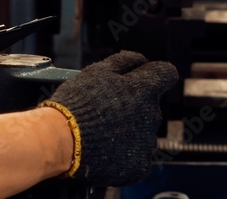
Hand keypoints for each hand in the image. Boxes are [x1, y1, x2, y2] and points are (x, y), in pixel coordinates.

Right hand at [43, 51, 177, 186]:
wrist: (61, 141)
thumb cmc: (76, 104)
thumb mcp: (96, 72)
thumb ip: (124, 62)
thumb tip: (140, 59)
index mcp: (144, 90)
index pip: (166, 74)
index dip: (154, 73)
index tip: (143, 78)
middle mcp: (152, 116)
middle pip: (150, 106)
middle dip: (133, 106)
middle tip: (105, 110)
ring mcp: (147, 144)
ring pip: (142, 132)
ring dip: (127, 130)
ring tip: (100, 132)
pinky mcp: (139, 166)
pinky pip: (137, 156)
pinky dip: (124, 154)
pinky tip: (105, 150)